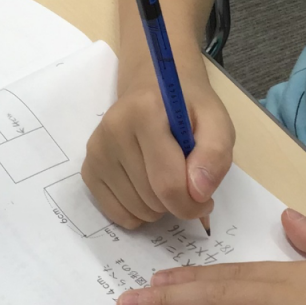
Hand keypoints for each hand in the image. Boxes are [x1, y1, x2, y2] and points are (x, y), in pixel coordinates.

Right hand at [82, 75, 234, 229]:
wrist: (152, 92)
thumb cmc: (187, 109)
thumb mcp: (217, 122)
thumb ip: (215, 154)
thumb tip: (198, 194)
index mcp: (144, 113)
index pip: (168, 183)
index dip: (192, 204)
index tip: (205, 200)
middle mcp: (113, 130)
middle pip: (152, 200)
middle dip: (176, 203)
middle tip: (186, 182)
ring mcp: (96, 151)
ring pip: (135, 210)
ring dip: (157, 207)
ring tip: (165, 179)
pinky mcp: (89, 169)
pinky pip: (116, 212)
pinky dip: (137, 212)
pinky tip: (146, 189)